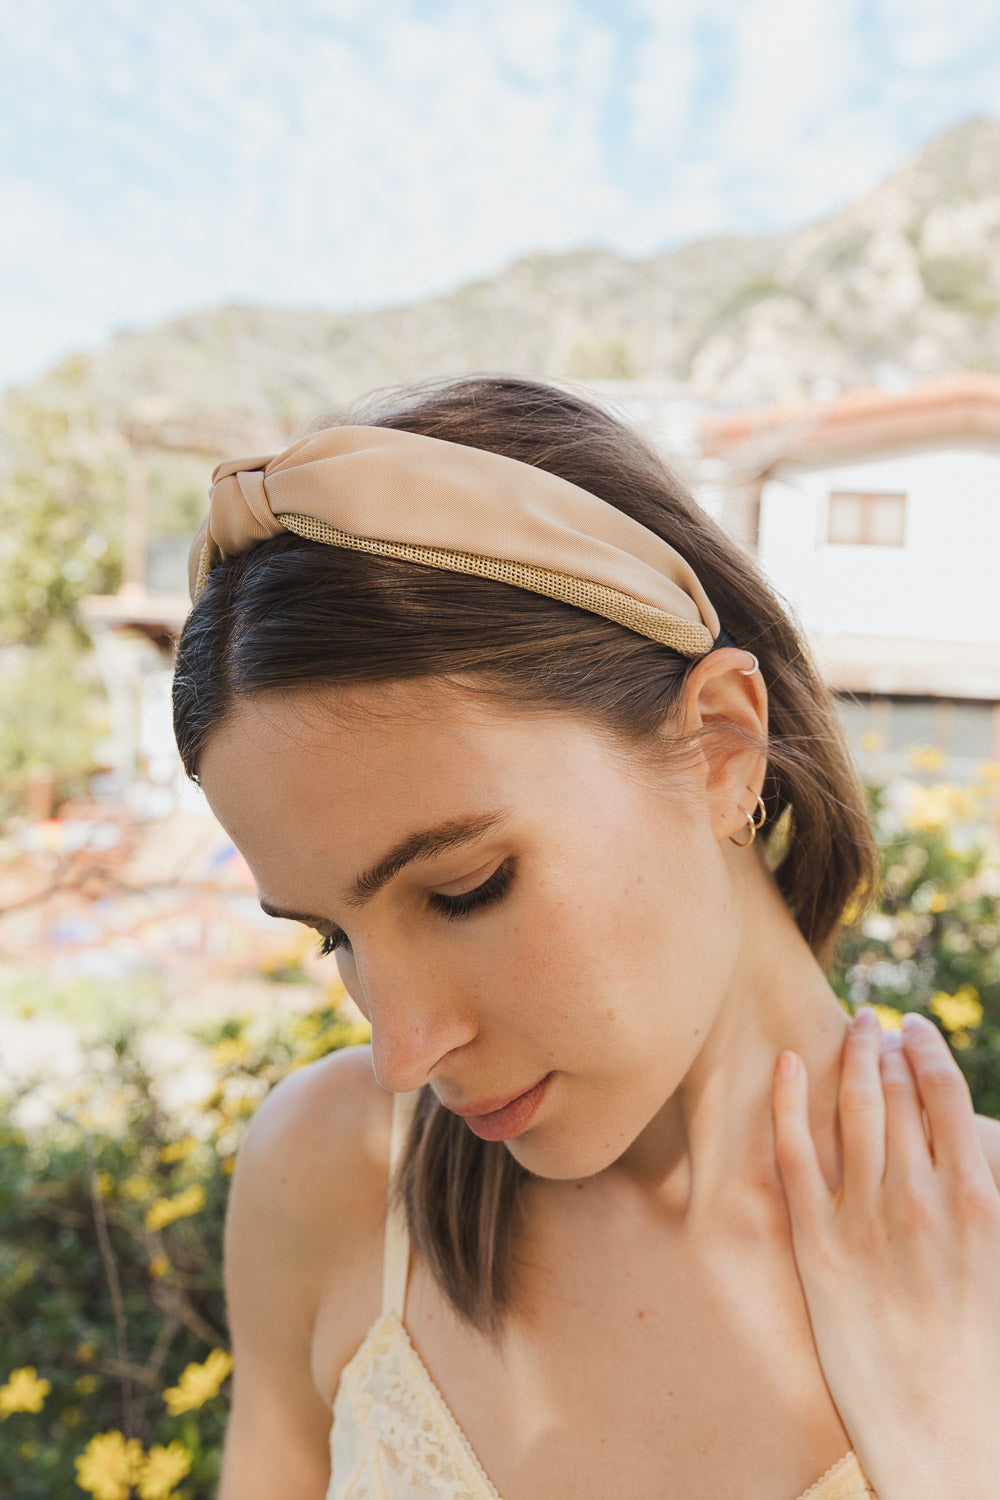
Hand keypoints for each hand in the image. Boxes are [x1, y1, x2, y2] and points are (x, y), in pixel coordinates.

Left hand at [771, 1007, 999, 1499]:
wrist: (947, 1435)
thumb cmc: (986, 1356)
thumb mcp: (999, 1262)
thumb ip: (982, 1196)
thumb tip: (971, 1152)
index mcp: (978, 1200)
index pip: (947, 1094)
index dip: (927, 1050)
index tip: (913, 1028)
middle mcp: (921, 1198)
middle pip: (897, 1092)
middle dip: (884, 1046)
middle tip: (874, 1022)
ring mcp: (866, 1219)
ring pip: (852, 1111)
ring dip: (848, 1059)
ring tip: (847, 1032)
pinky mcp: (817, 1247)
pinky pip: (795, 1155)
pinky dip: (790, 1102)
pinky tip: (787, 1064)